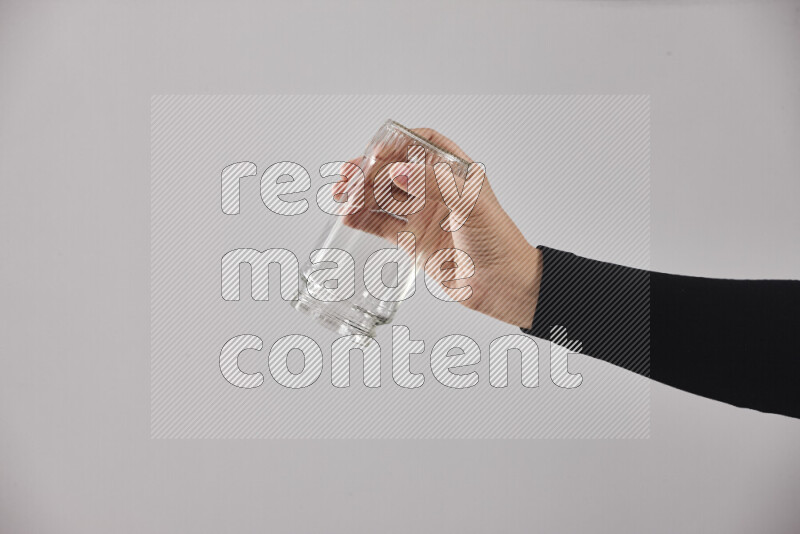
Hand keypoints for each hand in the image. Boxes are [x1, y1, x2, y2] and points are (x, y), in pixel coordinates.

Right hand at [335, 128, 541, 328]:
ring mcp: (423, 214)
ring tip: (342, 197)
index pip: (420, 146)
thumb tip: (398, 170)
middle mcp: (436, 190)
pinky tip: (348, 217)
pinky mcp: (413, 240)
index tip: (375, 152)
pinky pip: (382, 225)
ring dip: (361, 194)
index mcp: (455, 172)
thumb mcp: (469, 203)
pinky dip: (363, 219)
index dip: (396, 144)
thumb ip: (432, 182)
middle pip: (395, 171)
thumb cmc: (497, 240)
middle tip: (348, 176)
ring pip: (383, 197)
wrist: (501, 284)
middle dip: (368, 171)